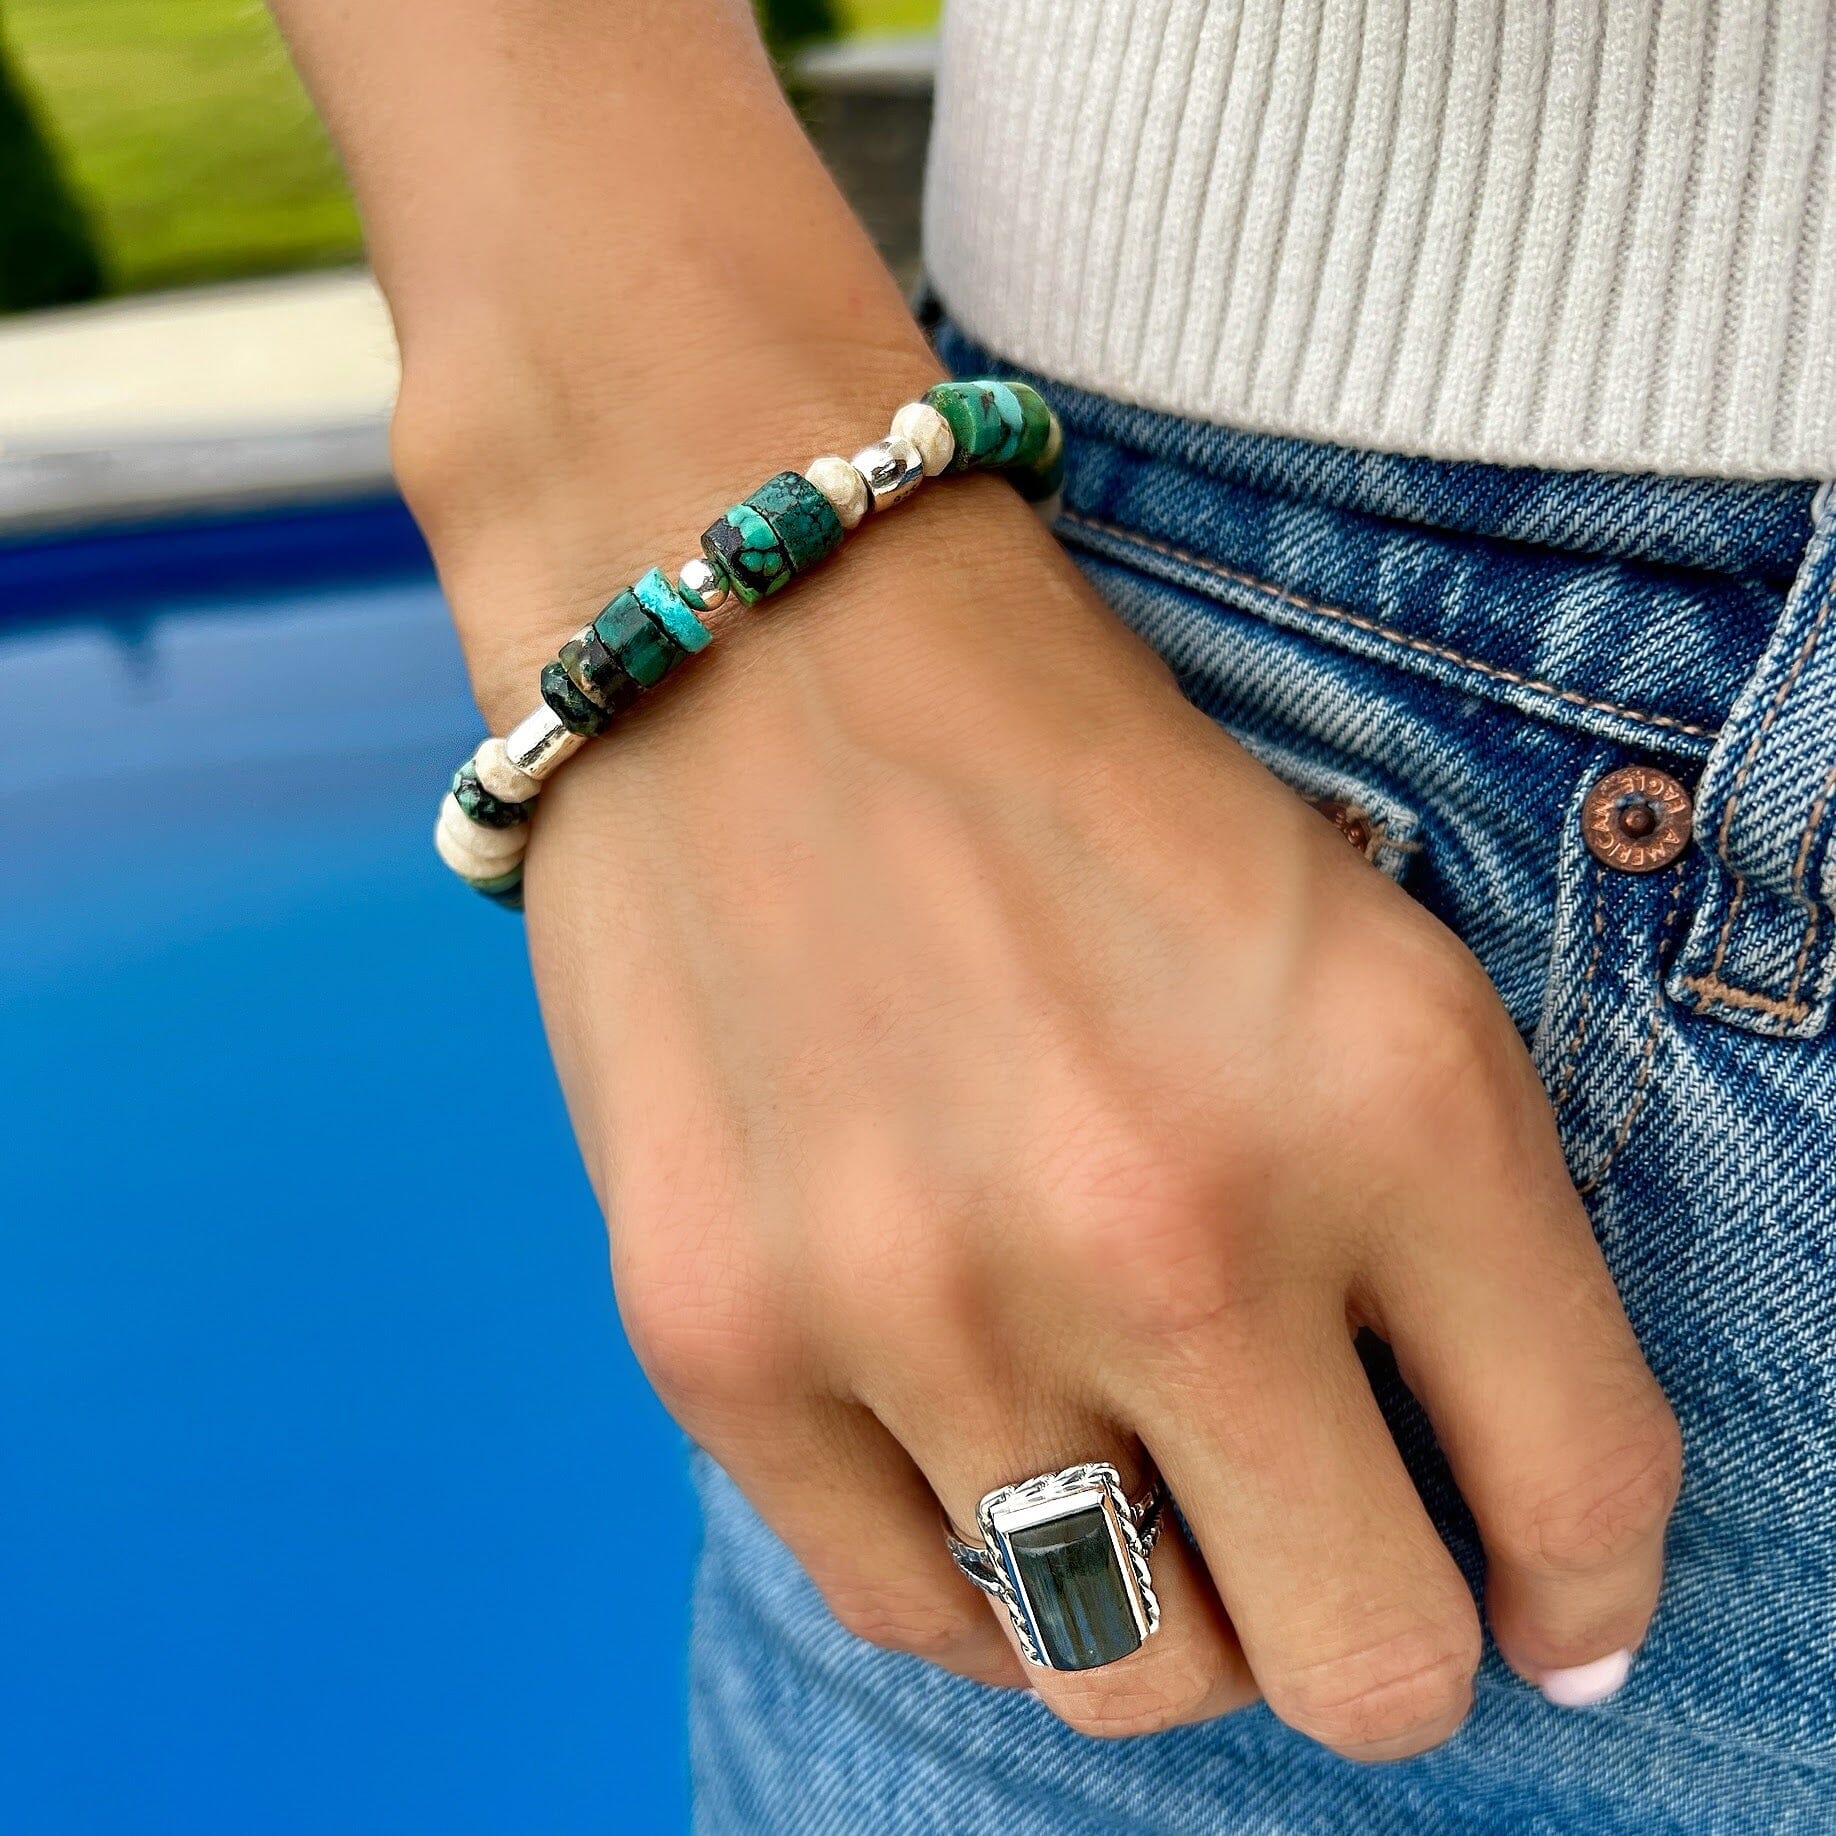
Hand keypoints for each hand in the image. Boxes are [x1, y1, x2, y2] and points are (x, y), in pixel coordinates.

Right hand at [424, 435, 1681, 1761]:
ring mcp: (917, 1296)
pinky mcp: (716, 1332)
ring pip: (1129, 1676)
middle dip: (1378, 1636)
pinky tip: (977, 1425)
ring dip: (1166, 1603)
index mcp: (1388, 1097)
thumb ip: (1469, 1265)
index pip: (1580, 1504)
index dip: (1578, 1597)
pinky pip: (915, 1605)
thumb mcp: (1363, 965)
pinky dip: (981, 1561)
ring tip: (1124, 1459)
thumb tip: (1520, 1584)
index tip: (1535, 1601)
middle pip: (1365, 1671)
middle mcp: (1161, 1223)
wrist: (773, 640)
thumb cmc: (1087, 793)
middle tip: (1321, 1544)